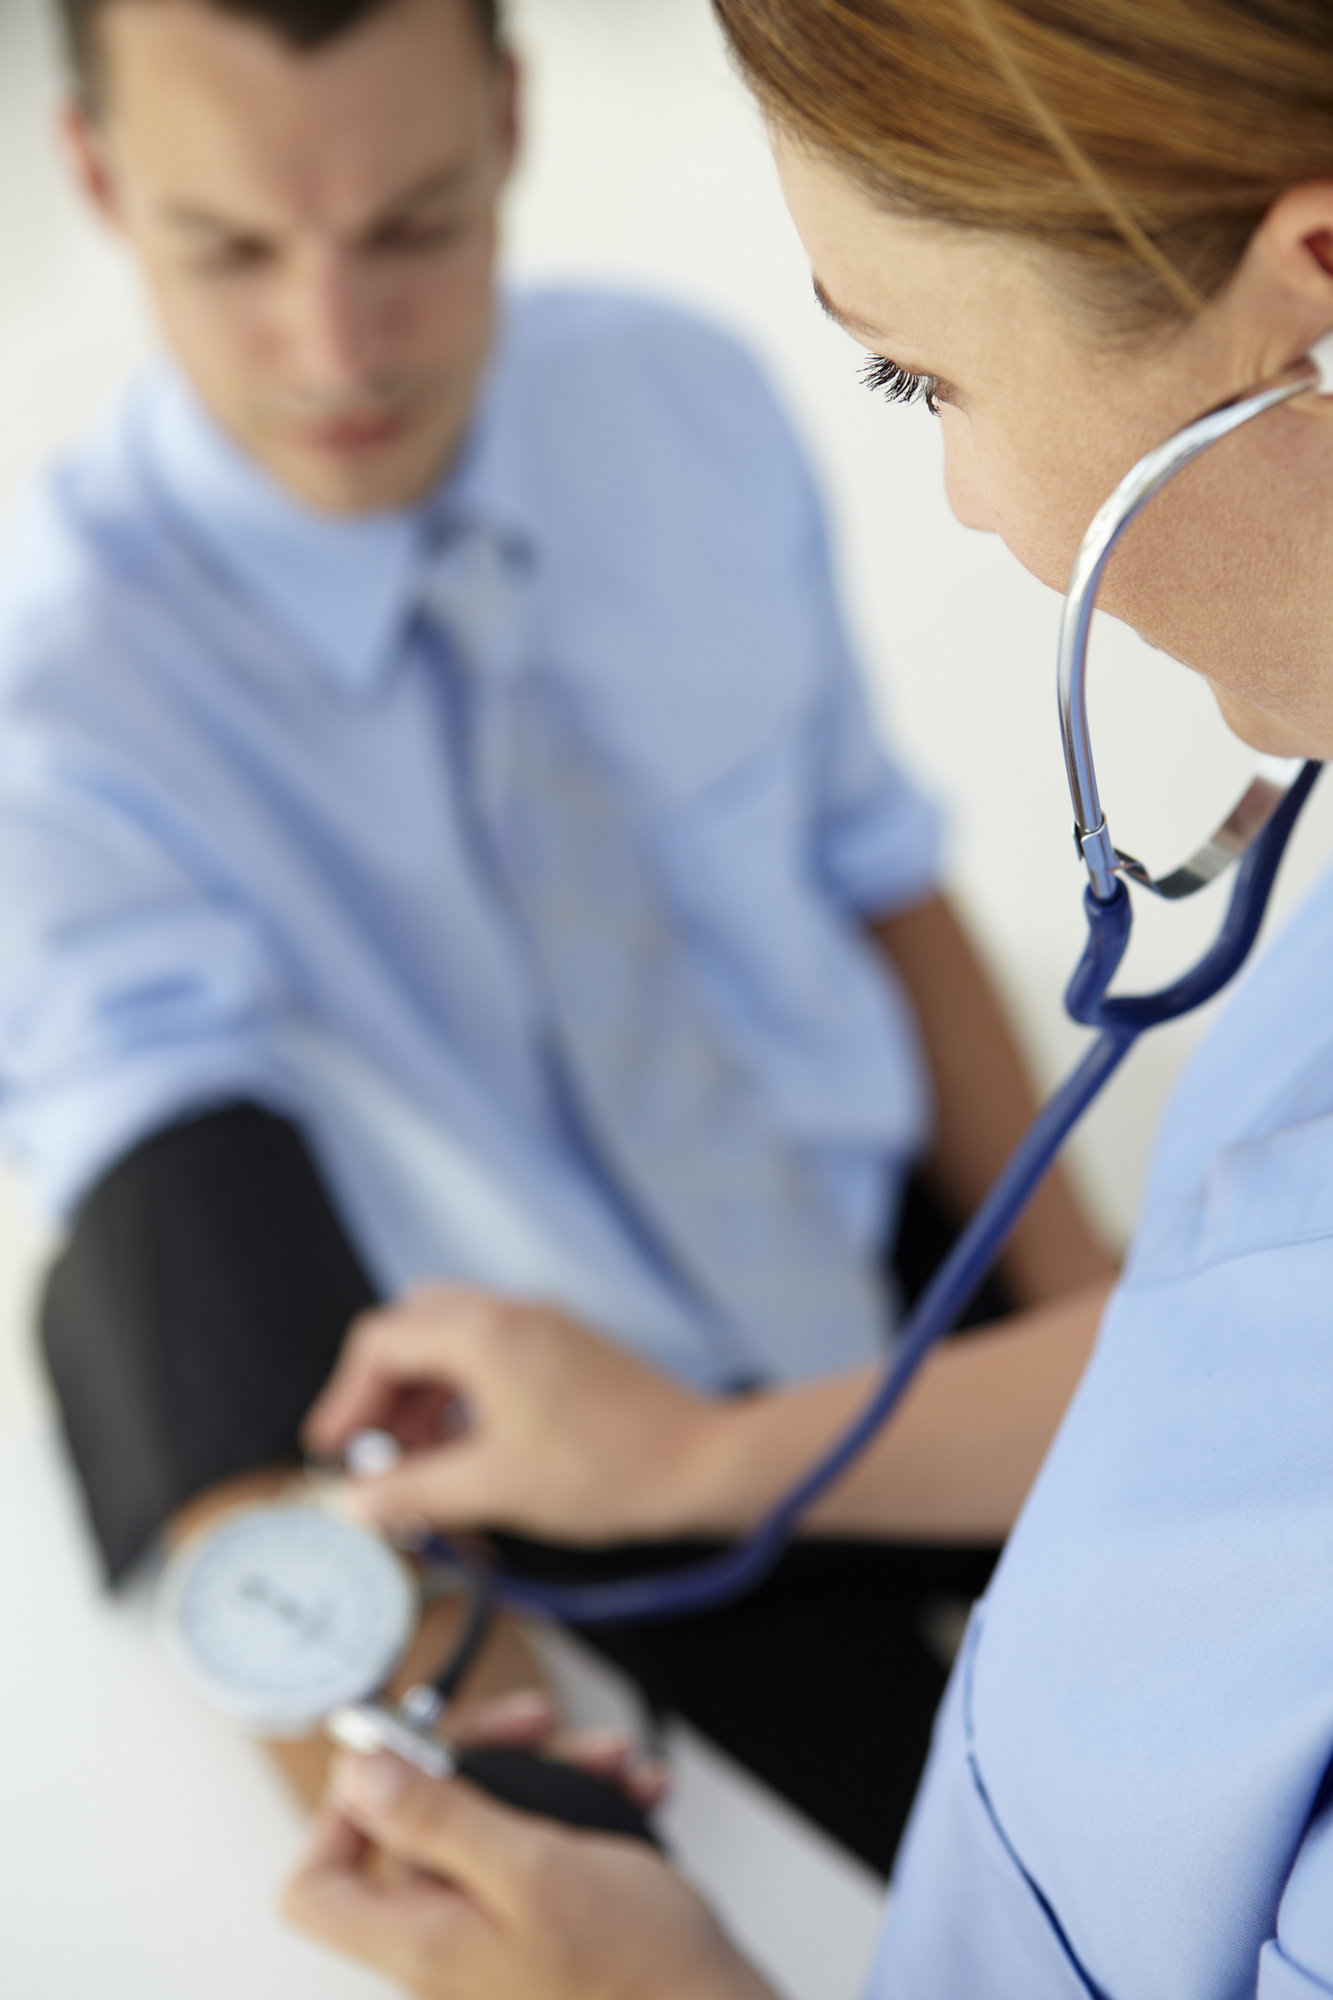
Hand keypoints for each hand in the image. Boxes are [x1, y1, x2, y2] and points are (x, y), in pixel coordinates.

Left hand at [283, 1747, 776, 1999]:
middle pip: (417, 1831)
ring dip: (550, 1776)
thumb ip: (439, 1820)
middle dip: (481, 1760)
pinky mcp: (549, 1928)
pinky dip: (586, 1809)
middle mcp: (449, 1944)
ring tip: (605, 1761)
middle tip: (529, 1726)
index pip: (315, 1889)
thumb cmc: (638, 1976)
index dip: (337, 1818)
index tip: (392, 1763)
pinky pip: (544, 1850)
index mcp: (422, 1938)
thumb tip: (358, 1773)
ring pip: (491, 1827)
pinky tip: (630, 1792)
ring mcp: (499, 1938)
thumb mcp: (533, 1869)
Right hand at [303, 1286, 731, 1543]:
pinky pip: (491, 1355)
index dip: (346, 1398)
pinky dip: (461, 1394)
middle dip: (381, 1387)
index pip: (381, 1341)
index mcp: (486, 1334)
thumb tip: (353, 1503)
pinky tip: (463, 1450)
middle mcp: (512, 1315)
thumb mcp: (496, 1487)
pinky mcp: (566, 1350)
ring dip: (420, 1393)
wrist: (703, 1463)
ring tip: (413, 1462)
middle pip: (412, 1327)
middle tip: (370, 1449)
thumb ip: (414, 1492)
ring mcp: (544, 1328)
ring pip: (451, 1340)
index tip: (335, 1450)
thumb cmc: (610, 1470)